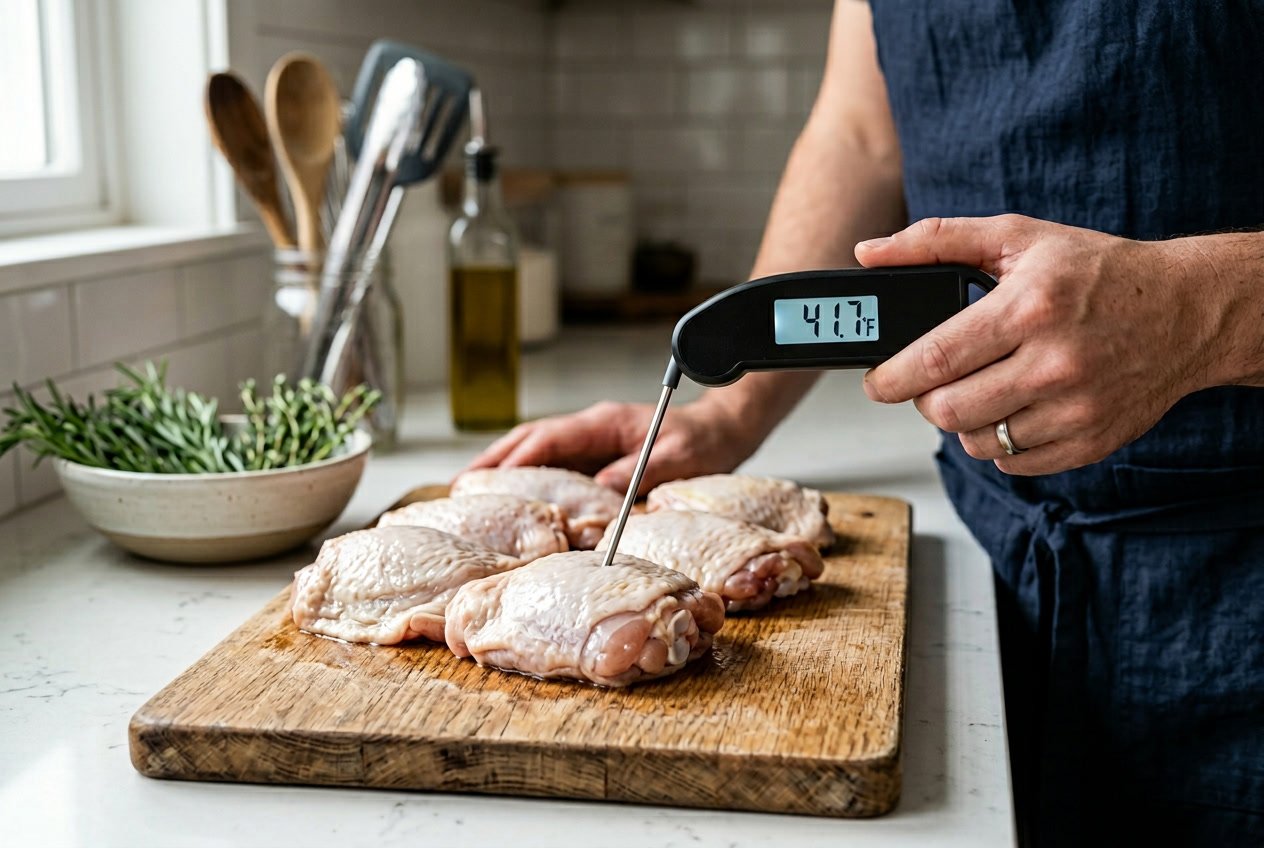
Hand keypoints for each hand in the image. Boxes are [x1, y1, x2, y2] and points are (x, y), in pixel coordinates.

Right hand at [464, 400, 760, 494]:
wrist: (723, 430)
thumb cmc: (703, 442)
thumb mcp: (677, 458)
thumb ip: (639, 471)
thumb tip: (601, 490)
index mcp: (603, 423)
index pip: (548, 439)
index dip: (514, 459)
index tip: (484, 480)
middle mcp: (591, 427)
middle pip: (529, 439)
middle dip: (493, 460)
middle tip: (458, 487)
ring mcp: (592, 439)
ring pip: (536, 448)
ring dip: (503, 466)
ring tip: (471, 491)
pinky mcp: (597, 453)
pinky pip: (554, 461)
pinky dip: (527, 474)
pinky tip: (513, 497)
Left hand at [854, 215, 1222, 474]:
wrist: (1189, 310)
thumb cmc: (1099, 272)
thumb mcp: (1018, 238)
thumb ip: (936, 241)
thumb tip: (868, 253)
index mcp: (1030, 309)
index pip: (936, 359)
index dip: (890, 377)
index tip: (876, 381)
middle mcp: (1055, 363)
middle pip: (949, 411)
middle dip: (925, 398)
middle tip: (934, 380)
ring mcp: (1076, 409)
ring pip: (978, 442)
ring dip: (964, 421)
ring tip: (981, 387)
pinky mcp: (1091, 442)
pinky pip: (1014, 462)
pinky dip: (1001, 442)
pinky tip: (1015, 407)